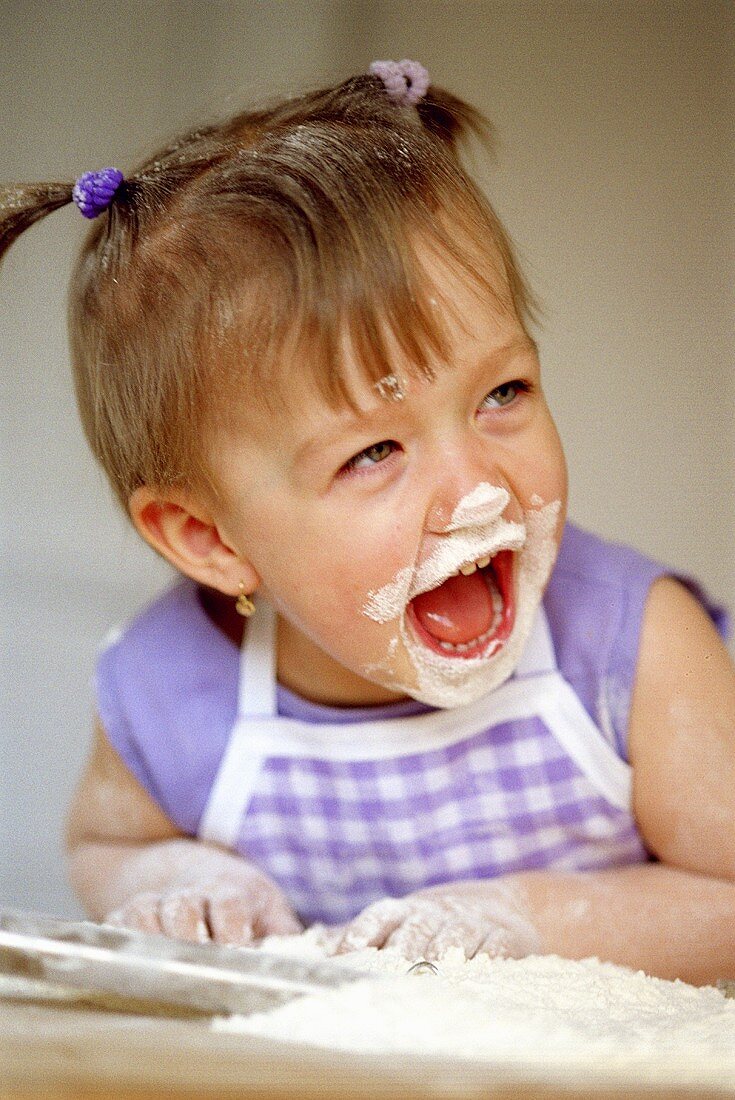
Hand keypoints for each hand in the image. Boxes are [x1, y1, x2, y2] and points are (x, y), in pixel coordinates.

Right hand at [104, 871, 302, 945]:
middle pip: (183, 909)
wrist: (176, 862)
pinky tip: (131, 954)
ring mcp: (156, 899)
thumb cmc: (234, 895)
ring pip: (146, 913)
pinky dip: (119, 936)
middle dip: (187, 933)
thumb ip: (286, 932)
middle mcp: (190, 892)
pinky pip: (116, 922)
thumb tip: (327, 955)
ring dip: (153, 937)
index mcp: (229, 890)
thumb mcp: (267, 904)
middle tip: (196, 958)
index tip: (236, 949)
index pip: (229, 903)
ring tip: (163, 961)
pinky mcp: (126, 909)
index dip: (231, 927)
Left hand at [315, 882, 539, 960]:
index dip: (359, 936)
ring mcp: (470, 924)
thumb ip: (356, 935)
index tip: (344, 959)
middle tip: (384, 981)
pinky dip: (484, 964)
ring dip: (438, 963)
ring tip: (425, 982)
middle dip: (398, 957)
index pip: (376, 917)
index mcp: (404, 911)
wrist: (503, 906)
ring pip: (450, 943)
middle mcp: (434, 914)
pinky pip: (495, 950)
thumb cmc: (434, 922)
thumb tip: (309, 948)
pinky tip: (473, 979)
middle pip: (412, 934)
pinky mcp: (506, 937)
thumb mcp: (397, 921)